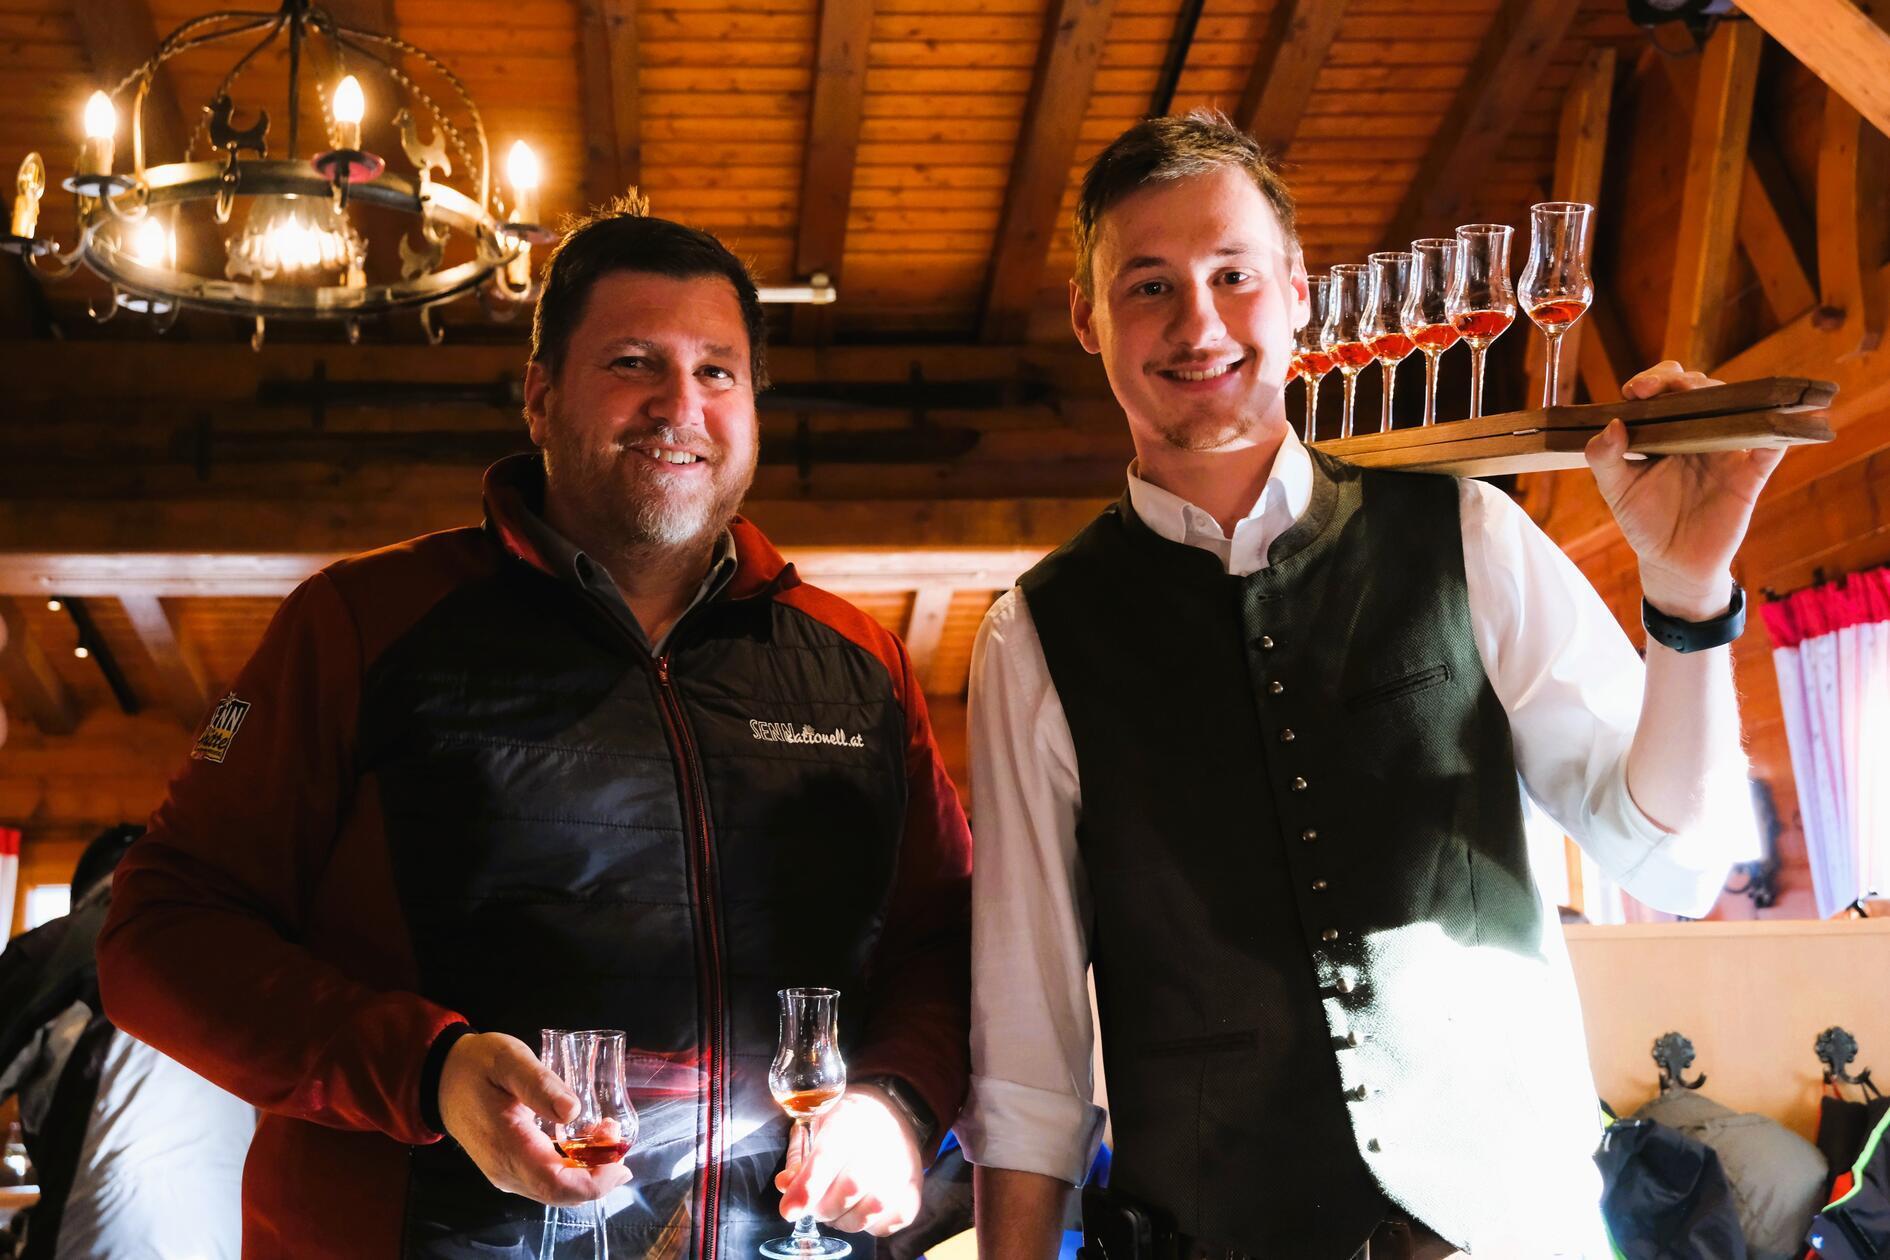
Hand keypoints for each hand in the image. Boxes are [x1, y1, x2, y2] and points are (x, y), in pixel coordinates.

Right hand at [437, 1031, 631, 1206]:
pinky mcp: (507, 1170)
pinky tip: (585, 1144)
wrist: (443, 1078)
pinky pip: (546, 1182)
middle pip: (560, 1194)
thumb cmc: (477, 1065)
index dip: (594, 1180)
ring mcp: (505, 1174)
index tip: (619, 1159)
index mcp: (506, 1146)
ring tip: (604, 1134)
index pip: (556, 1184)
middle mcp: (505, 1170)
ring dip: (587, 1171)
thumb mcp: (509, 1059)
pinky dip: (573, 1169)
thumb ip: (539, 1084)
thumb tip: (572, 1110)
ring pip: (555, 1191)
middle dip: (598, 1174)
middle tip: (615, 1135)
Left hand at [775, 1085, 922, 1235]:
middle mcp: (881, 1139)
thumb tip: (786, 1185)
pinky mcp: (914, 1188)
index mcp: (848, 1118)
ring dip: (844, 1219)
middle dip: (823, 1207)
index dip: (808, 1186)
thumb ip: (799, 1157)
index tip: (790, 1210)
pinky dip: (869, 1225)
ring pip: (870, 1210)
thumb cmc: (846, 1122)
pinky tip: (860, 1209)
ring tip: (836, 1209)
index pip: (828, 1155)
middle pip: (850, 1188)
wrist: (892, 1112)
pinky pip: (889, 1222)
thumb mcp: (817, 1125)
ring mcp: (903, 1165)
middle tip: (814, 1206)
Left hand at [1585, 360, 1785, 619]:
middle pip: (1701, 390)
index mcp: (1663, 429)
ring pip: (1737, 409)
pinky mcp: (1749, 475)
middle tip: (1669, 389)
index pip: (1662, 390)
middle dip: (1685, 382)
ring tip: (1708, 395)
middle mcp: (1697, 432)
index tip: (1637, 391)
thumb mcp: (1616, 490)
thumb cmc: (1644, 520)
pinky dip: (1776, 436)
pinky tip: (1774, 427)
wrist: (1673, 562)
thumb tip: (1613, 424)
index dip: (1652, 380)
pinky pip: (1770, 450)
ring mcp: (1725, 451)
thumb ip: (1605, 459)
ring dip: (1728, 396)